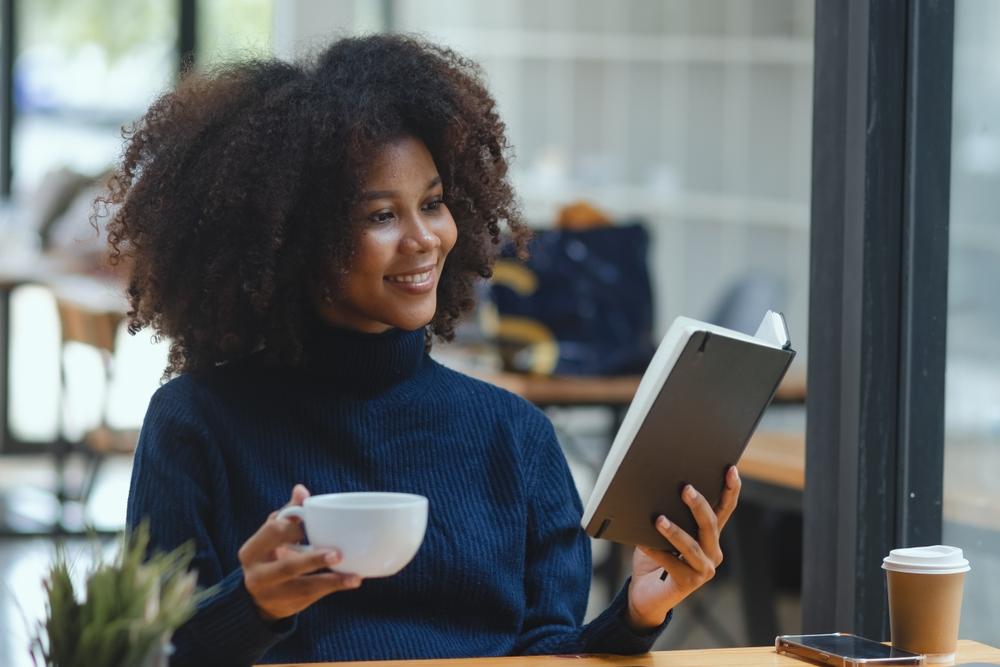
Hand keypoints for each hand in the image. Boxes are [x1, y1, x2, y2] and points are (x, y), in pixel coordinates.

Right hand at [239, 484, 361, 621]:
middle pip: (287, 566)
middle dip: (312, 560)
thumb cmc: (270, 555)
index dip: (295, 525)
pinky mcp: (288, 607)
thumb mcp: (272, 536)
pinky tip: (351, 580)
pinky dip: (333, 588)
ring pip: (304, 587)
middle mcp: (258, 575)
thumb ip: (288, 513)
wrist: (257, 598)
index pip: (274, 532)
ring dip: (331, 580)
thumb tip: (301, 489)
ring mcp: (272, 595)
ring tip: (354, 576)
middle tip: (338, 554)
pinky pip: (314, 597)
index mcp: (251, 551)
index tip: (312, 521)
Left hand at [625, 466, 741, 628]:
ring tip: (659, 519)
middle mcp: (712, 551)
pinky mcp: (688, 583)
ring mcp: (703, 569)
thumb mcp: (662, 530)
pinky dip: (655, 551)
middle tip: (685, 488)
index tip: (731, 469)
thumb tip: (658, 488)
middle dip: (698, 505)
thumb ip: (668, 513)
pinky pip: (671, 564)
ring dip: (675, 531)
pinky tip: (641, 542)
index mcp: (710, 535)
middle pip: (710, 524)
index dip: (730, 489)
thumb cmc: (654, 556)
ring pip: (691, 546)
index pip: (724, 509)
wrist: (646, 593)